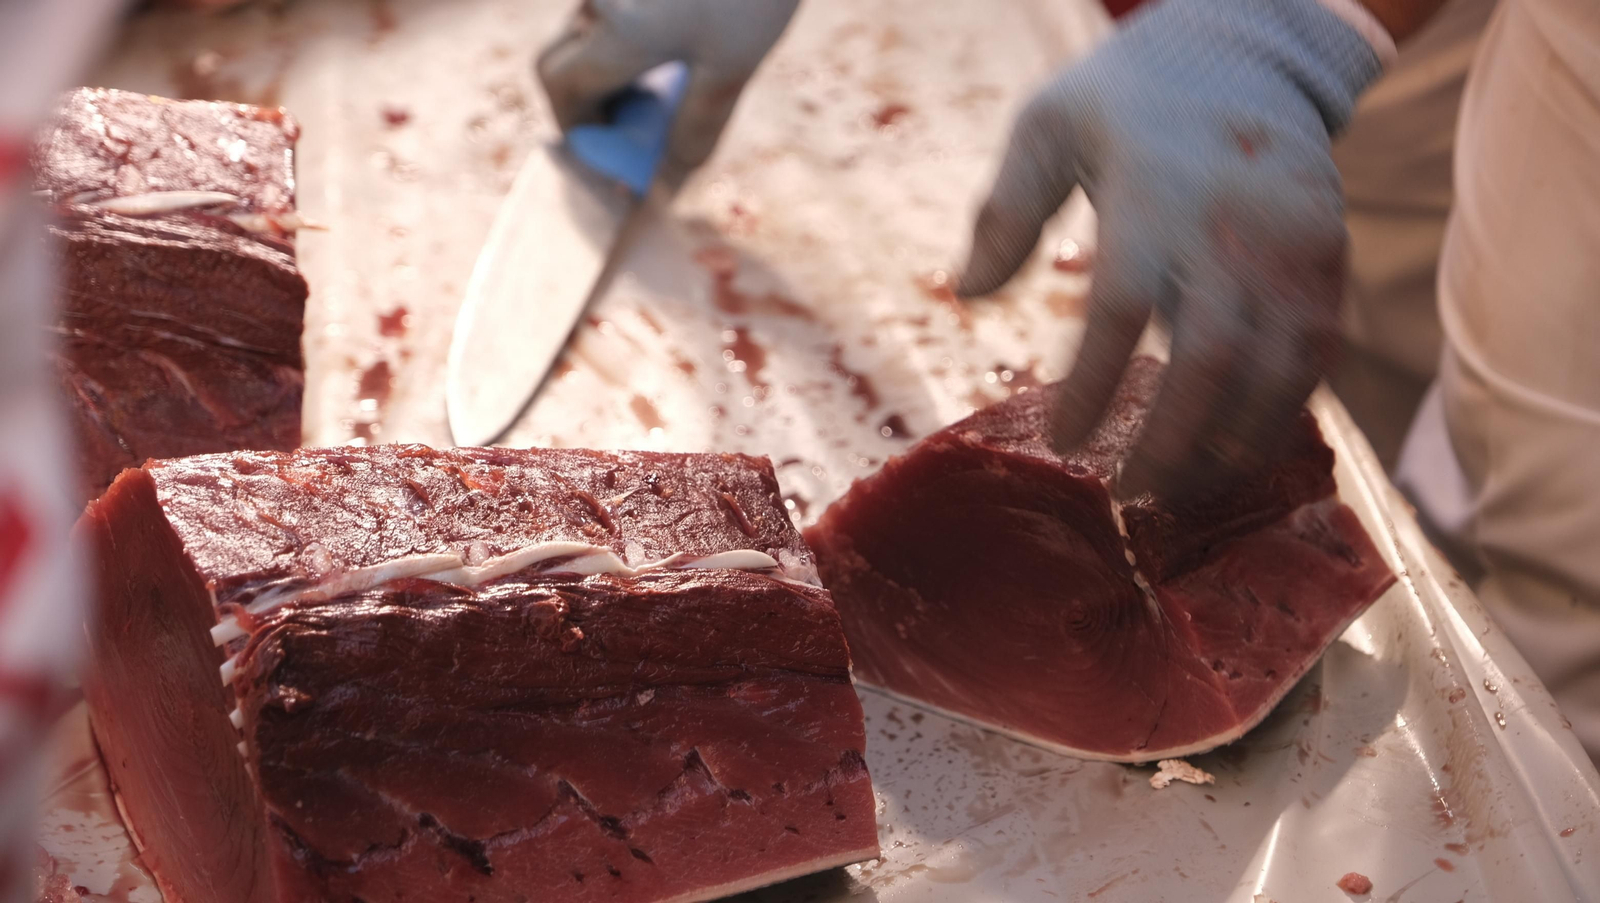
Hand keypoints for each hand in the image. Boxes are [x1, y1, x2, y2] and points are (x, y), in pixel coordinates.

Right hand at [537, 0, 798, 190]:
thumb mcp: (734, 62)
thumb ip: (697, 123)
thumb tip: (673, 171)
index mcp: (617, 33)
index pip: (562, 89)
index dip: (576, 125)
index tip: (608, 145)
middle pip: (566, 51)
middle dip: (590, 91)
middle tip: (637, 113)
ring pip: (590, 19)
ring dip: (613, 54)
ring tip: (669, 67)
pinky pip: (611, 2)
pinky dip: (629, 23)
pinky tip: (678, 28)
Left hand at [958, 0, 1384, 499]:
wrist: (1247, 50)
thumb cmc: (1127, 98)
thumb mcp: (1048, 124)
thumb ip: (1007, 209)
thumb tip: (969, 293)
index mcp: (1155, 192)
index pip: (1122, 307)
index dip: (1091, 384)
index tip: (1062, 440)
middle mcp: (1233, 225)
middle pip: (1212, 358)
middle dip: (1170, 439)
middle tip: (1127, 491)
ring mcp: (1293, 247)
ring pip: (1276, 372)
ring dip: (1228, 445)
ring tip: (1177, 490)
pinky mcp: (1328, 262)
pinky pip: (1315, 358)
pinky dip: (1278, 414)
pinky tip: (1234, 450)